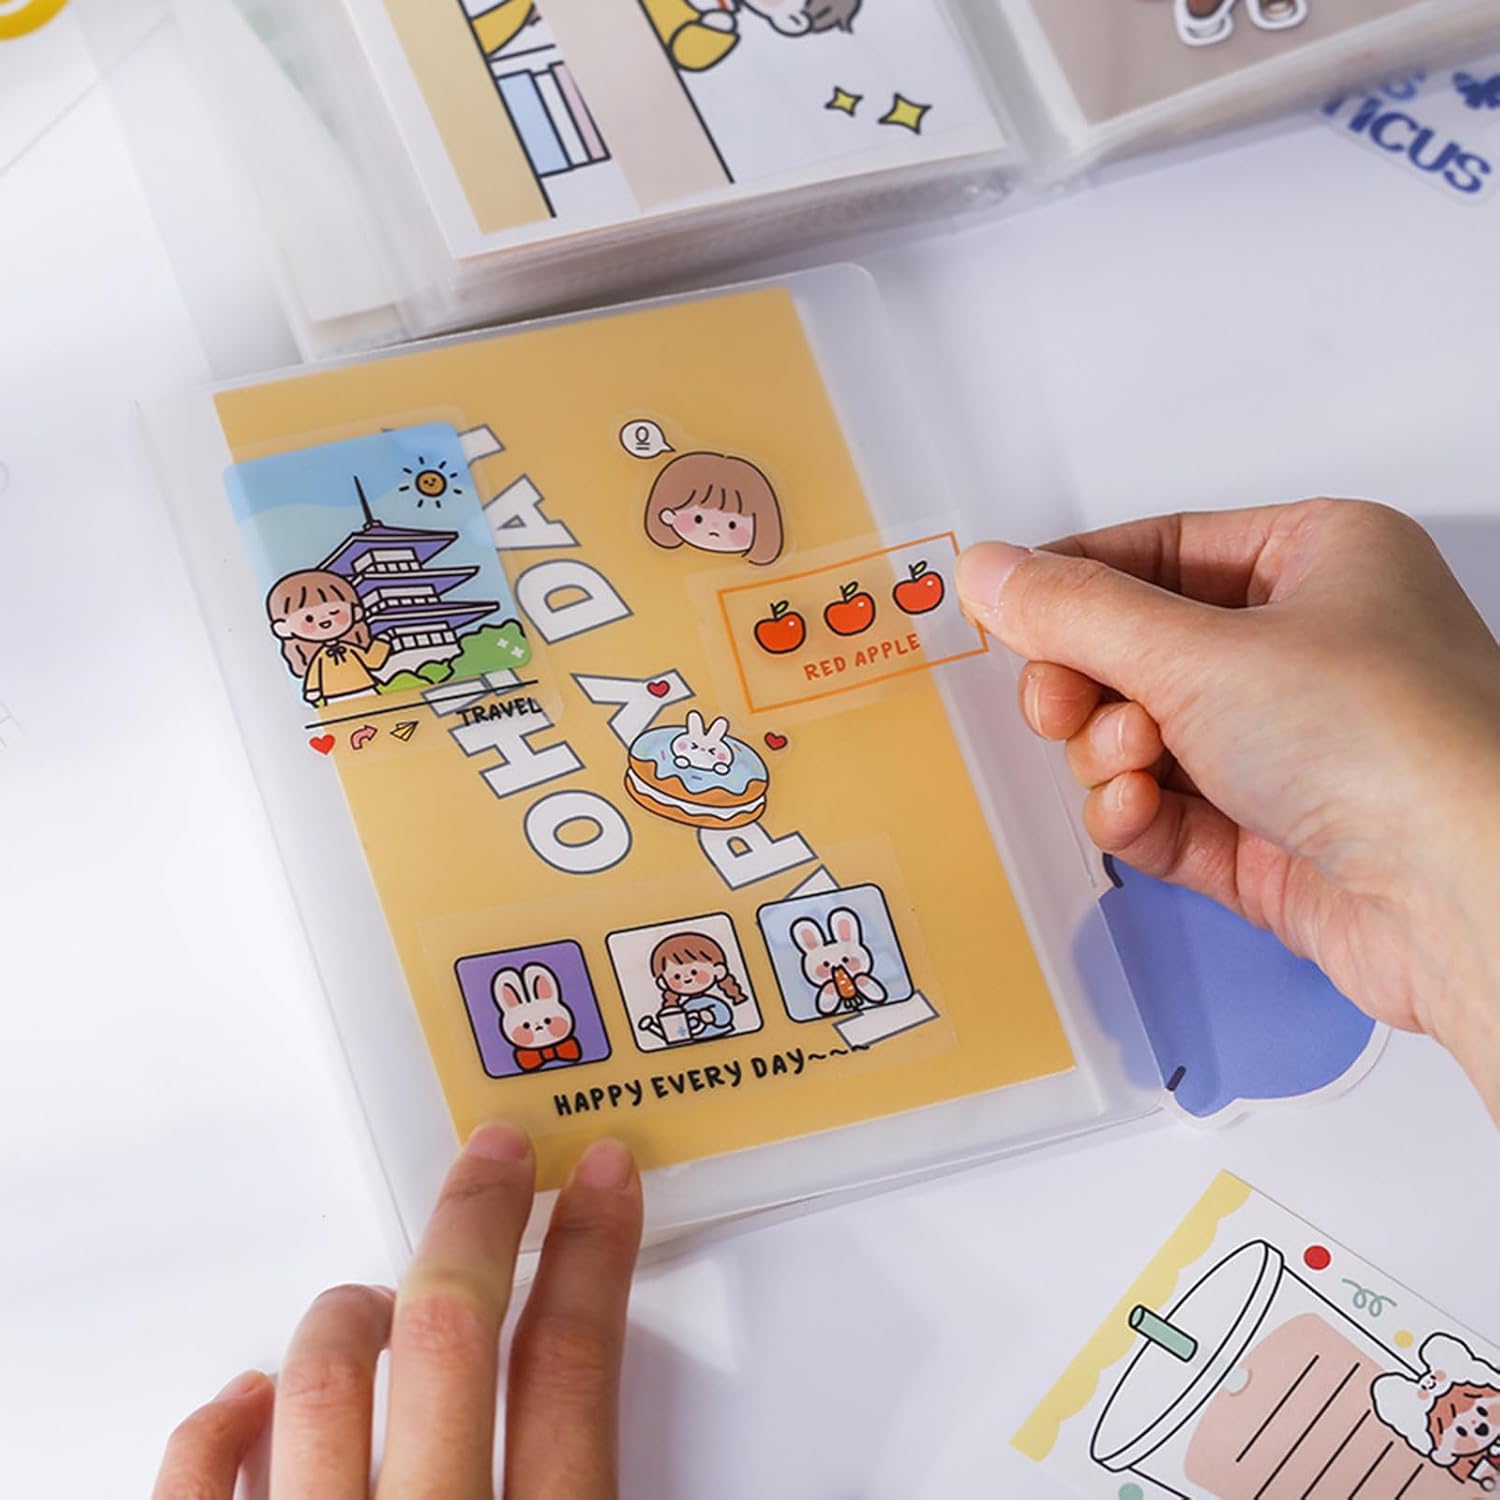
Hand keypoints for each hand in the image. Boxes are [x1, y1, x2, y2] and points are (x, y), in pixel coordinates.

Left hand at [154, 1126, 642, 1498]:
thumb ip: (584, 1493)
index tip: (599, 1183)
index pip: (568, 1368)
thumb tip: (603, 1426)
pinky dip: (219, 1428)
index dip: (589, 1253)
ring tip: (366, 1303)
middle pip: (450, 1335)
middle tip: (493, 1159)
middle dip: (477, 1224)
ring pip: (323, 1386)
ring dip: (349, 1319)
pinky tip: (244, 1401)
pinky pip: (199, 1487)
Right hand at [957, 500, 1499, 1115]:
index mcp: (1319, 561)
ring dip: (1112, 754)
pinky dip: (1135, 814)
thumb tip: (991, 570)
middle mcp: (1309, 649)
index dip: (1077, 583)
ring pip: (1143, 737)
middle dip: (1091, 685)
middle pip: (1140, 651)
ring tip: (1135, 764)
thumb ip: (1077, 613)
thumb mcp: (1201, 652)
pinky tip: (1137, 814)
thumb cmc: (1390, 744)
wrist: (1473, 898)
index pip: (1161, 551)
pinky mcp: (1271, 837)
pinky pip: (1166, 811)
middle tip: (1061, 702)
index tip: (1008, 610)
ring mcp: (1290, 749)